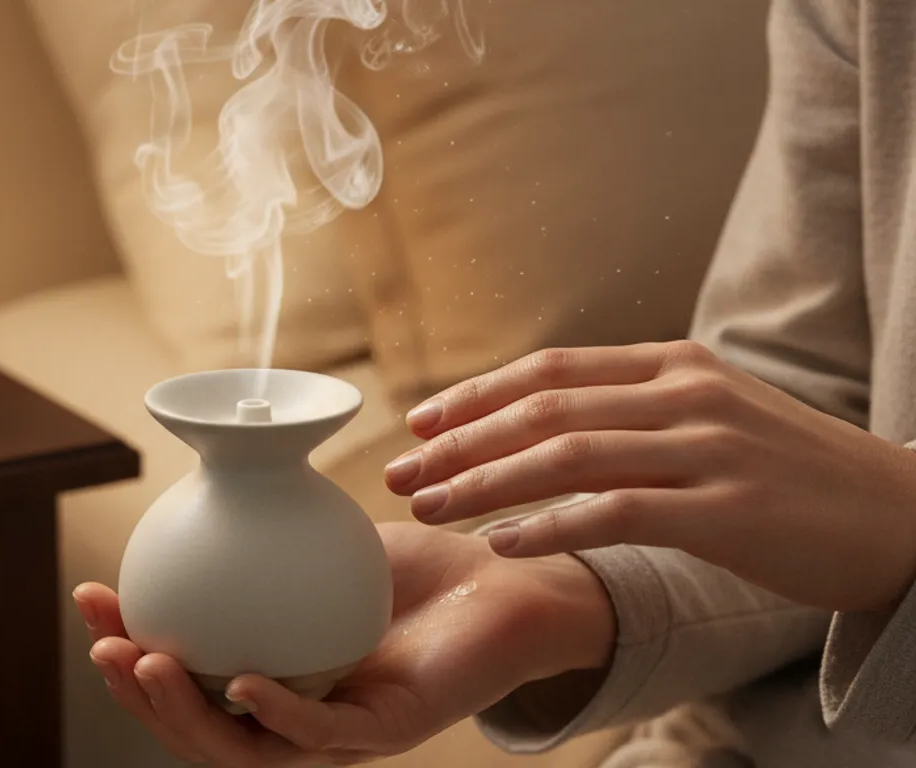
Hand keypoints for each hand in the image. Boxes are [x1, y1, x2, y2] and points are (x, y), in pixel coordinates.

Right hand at [73, 523, 612, 766]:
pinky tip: (240, 684)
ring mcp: (340, 730)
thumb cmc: (419, 566)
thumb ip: (266, 524)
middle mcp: (296, 710)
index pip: (184, 673)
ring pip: (243, 749)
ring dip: (184, 716)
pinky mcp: (388, 732)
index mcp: (271, 671)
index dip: (129, 645)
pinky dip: (275, 715)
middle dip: (137, 695)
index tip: (91, 597)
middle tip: (102, 645)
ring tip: (145, 664)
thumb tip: (203, 473)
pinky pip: (321, 735)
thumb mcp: (323, 535)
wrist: (508, 583)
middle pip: (197, 724)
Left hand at [385, 340, 915, 611]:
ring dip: (485, 483)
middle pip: (543, 407)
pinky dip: (551, 526)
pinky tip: (503, 544)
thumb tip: (541, 428)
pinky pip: (616, 511)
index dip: (475, 395)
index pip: (548, 368)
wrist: (897, 515)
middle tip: (401, 472)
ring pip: (566, 454)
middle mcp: (683, 393)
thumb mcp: (708, 417)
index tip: (419, 424)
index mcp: (671, 364)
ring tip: (430, 508)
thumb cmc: (787, 473)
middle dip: (460, 442)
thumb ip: (632, 413)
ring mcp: (707, 446)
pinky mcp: (726, 506)